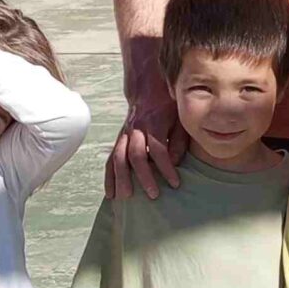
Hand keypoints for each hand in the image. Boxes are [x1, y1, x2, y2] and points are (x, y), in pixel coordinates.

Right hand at [107, 84, 182, 199]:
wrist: (148, 89)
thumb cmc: (168, 107)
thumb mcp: (179, 119)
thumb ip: (178, 140)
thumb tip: (175, 163)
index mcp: (154, 123)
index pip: (159, 148)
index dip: (166, 167)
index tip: (175, 183)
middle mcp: (136, 129)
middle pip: (136, 154)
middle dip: (143, 176)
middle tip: (153, 195)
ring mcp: (125, 134)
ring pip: (119, 157)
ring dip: (121, 178)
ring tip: (126, 197)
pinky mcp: (119, 140)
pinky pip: (111, 159)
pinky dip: (109, 177)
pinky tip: (111, 193)